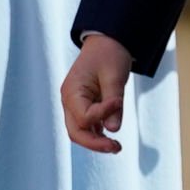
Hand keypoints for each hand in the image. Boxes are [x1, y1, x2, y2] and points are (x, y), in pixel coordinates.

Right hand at [60, 34, 133, 153]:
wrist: (107, 42)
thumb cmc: (109, 55)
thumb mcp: (114, 76)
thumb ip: (114, 104)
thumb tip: (113, 130)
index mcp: (72, 91)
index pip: (84, 116)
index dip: (103, 113)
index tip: (119, 100)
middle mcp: (69, 101)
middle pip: (76, 132)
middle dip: (95, 143)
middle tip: (117, 147)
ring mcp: (75, 105)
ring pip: (80, 132)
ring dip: (97, 141)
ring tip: (117, 147)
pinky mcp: (84, 107)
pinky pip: (88, 126)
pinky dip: (98, 134)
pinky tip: (111, 138)